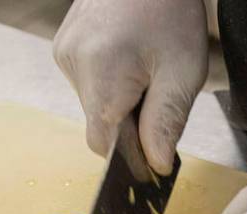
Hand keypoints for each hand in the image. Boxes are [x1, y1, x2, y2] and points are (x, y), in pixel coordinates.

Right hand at [53, 0, 207, 173]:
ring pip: (95, 105)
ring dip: (123, 102)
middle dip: (132, 124)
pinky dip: (113, 84)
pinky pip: (89, 83)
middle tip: (161, 93)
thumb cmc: (170, 11)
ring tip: (147, 69)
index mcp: (101, 74)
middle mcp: (73, 63)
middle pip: (100, 125)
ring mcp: (65, 51)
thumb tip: (156, 166)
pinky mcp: (66, 44)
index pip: (104, 145)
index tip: (156, 150)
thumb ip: (165, 124)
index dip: (131, 156)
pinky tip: (132, 59)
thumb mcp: (182, 73)